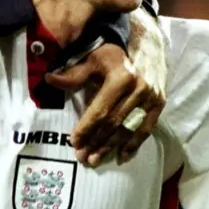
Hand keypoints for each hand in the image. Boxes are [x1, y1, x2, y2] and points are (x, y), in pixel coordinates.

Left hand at [48, 42, 164, 167]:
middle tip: (81, 156)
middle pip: (113, 123)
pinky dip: (133, 144)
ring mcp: (151, 98)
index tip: (73, 142)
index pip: (101, 110)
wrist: (146, 48)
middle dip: (95, 142)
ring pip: (128, 129)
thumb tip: (49, 79)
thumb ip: (73, 74)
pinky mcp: (159, 104)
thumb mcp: (92, 60)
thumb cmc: (112, 56)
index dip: (86, 128)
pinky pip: (146, 129)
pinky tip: (120, 156)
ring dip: (110, 147)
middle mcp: (138, 88)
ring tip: (94, 159)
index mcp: (121, 77)